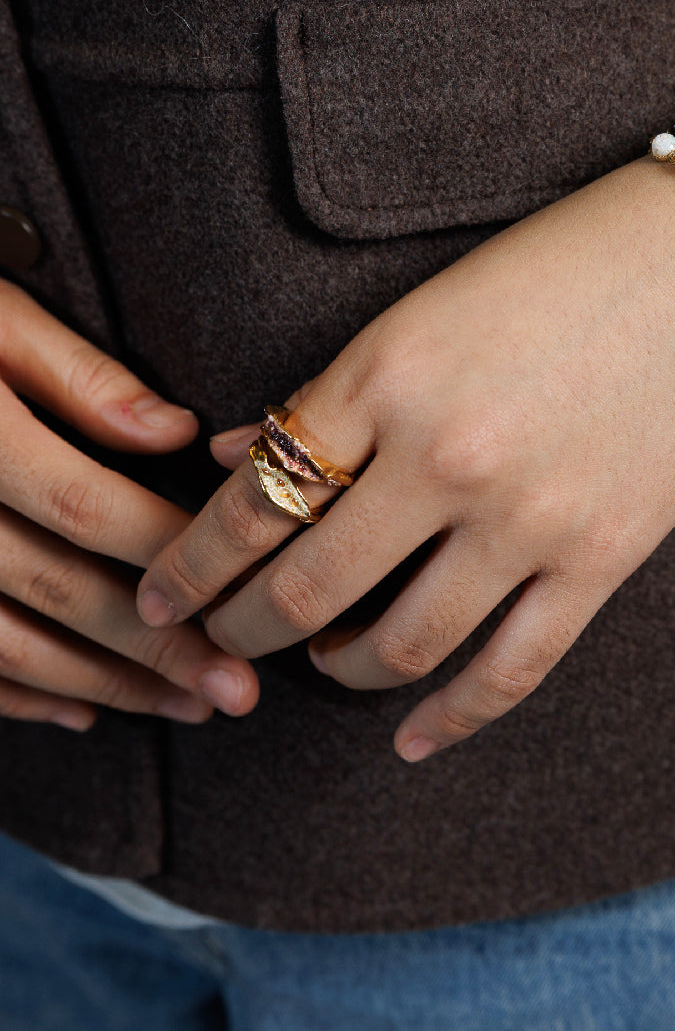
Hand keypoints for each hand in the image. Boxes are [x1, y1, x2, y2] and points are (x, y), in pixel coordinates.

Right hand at [0, 279, 258, 730]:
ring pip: (7, 646)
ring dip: (102, 685)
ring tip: (185, 705)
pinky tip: (83, 708)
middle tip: (236, 692)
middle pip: (55, 593)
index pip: (84, 506)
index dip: (166, 552)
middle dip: (155, 650)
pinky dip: (19, 695)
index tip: (241, 591)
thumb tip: (177, 433)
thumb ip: (80, 375)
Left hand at [136, 151, 674, 760]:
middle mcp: (443, 454)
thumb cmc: (565, 264)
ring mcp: (527, 516)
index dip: (191, 565)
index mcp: (386, 373)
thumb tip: (230, 458)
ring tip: (321, 661)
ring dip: (337, 669)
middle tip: (219, 643)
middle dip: (242, 629)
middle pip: (305, 586)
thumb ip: (331, 392)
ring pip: (397, 644)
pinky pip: (509, 669)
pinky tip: (410, 740)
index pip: (252, 500)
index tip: (165, 595)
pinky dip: (449, 720)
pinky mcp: (602, 557)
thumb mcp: (429, 308)